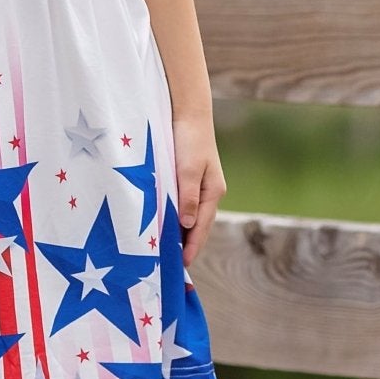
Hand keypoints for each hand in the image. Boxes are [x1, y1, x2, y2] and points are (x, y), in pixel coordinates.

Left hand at [171, 111, 224, 265]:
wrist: (188, 112)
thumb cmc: (189, 139)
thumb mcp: (188, 169)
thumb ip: (188, 197)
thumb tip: (187, 224)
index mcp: (213, 192)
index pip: (202, 226)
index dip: (193, 246)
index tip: (183, 264)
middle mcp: (209, 192)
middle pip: (199, 225)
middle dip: (189, 245)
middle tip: (174, 266)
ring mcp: (200, 186)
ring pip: (191, 216)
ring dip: (182, 233)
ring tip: (169, 252)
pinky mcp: (188, 179)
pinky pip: (183, 205)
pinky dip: (177, 218)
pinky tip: (166, 224)